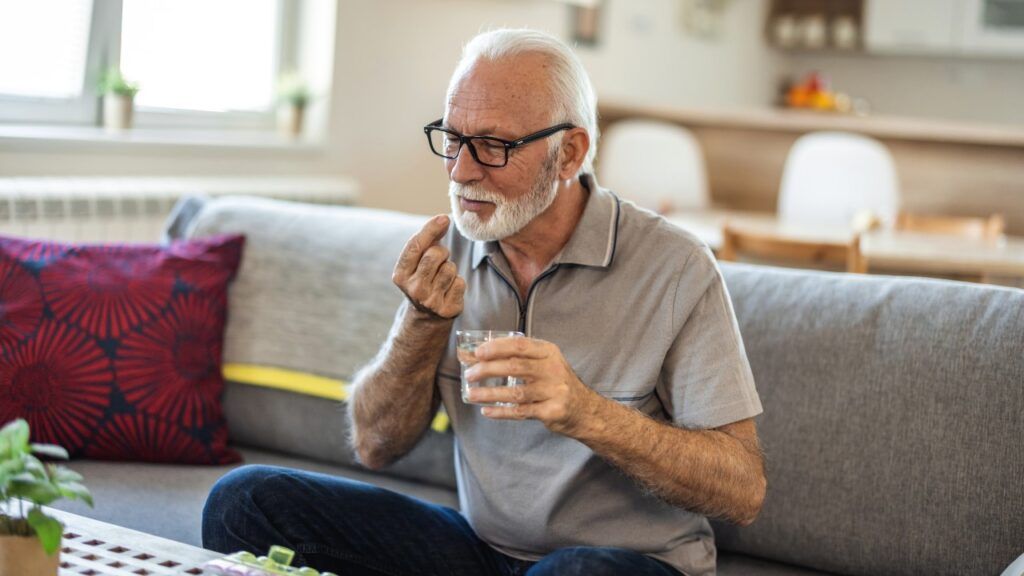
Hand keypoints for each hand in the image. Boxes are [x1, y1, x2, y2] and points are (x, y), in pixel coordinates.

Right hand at [392, 214, 465, 319]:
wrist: (427, 316)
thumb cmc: (424, 278)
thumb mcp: (418, 262)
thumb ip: (428, 240)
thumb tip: (443, 220)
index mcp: (400, 275)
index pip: (415, 246)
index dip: (430, 229)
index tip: (444, 218)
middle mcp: (413, 289)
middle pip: (435, 254)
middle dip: (442, 252)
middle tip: (440, 261)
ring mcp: (429, 301)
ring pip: (450, 268)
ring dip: (450, 268)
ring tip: (443, 278)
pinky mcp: (446, 309)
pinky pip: (460, 282)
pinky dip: (458, 283)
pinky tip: (449, 289)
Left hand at [464, 337, 599, 435]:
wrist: (585, 409)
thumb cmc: (556, 382)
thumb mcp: (544, 363)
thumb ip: (517, 358)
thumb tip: (478, 355)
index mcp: (548, 352)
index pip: (520, 345)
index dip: (497, 347)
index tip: (477, 352)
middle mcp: (553, 369)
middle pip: (515, 367)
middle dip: (488, 369)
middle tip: (469, 374)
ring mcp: (554, 391)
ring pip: (516, 392)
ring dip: (490, 393)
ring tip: (471, 394)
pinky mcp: (552, 412)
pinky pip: (521, 412)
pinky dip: (501, 412)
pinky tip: (486, 411)